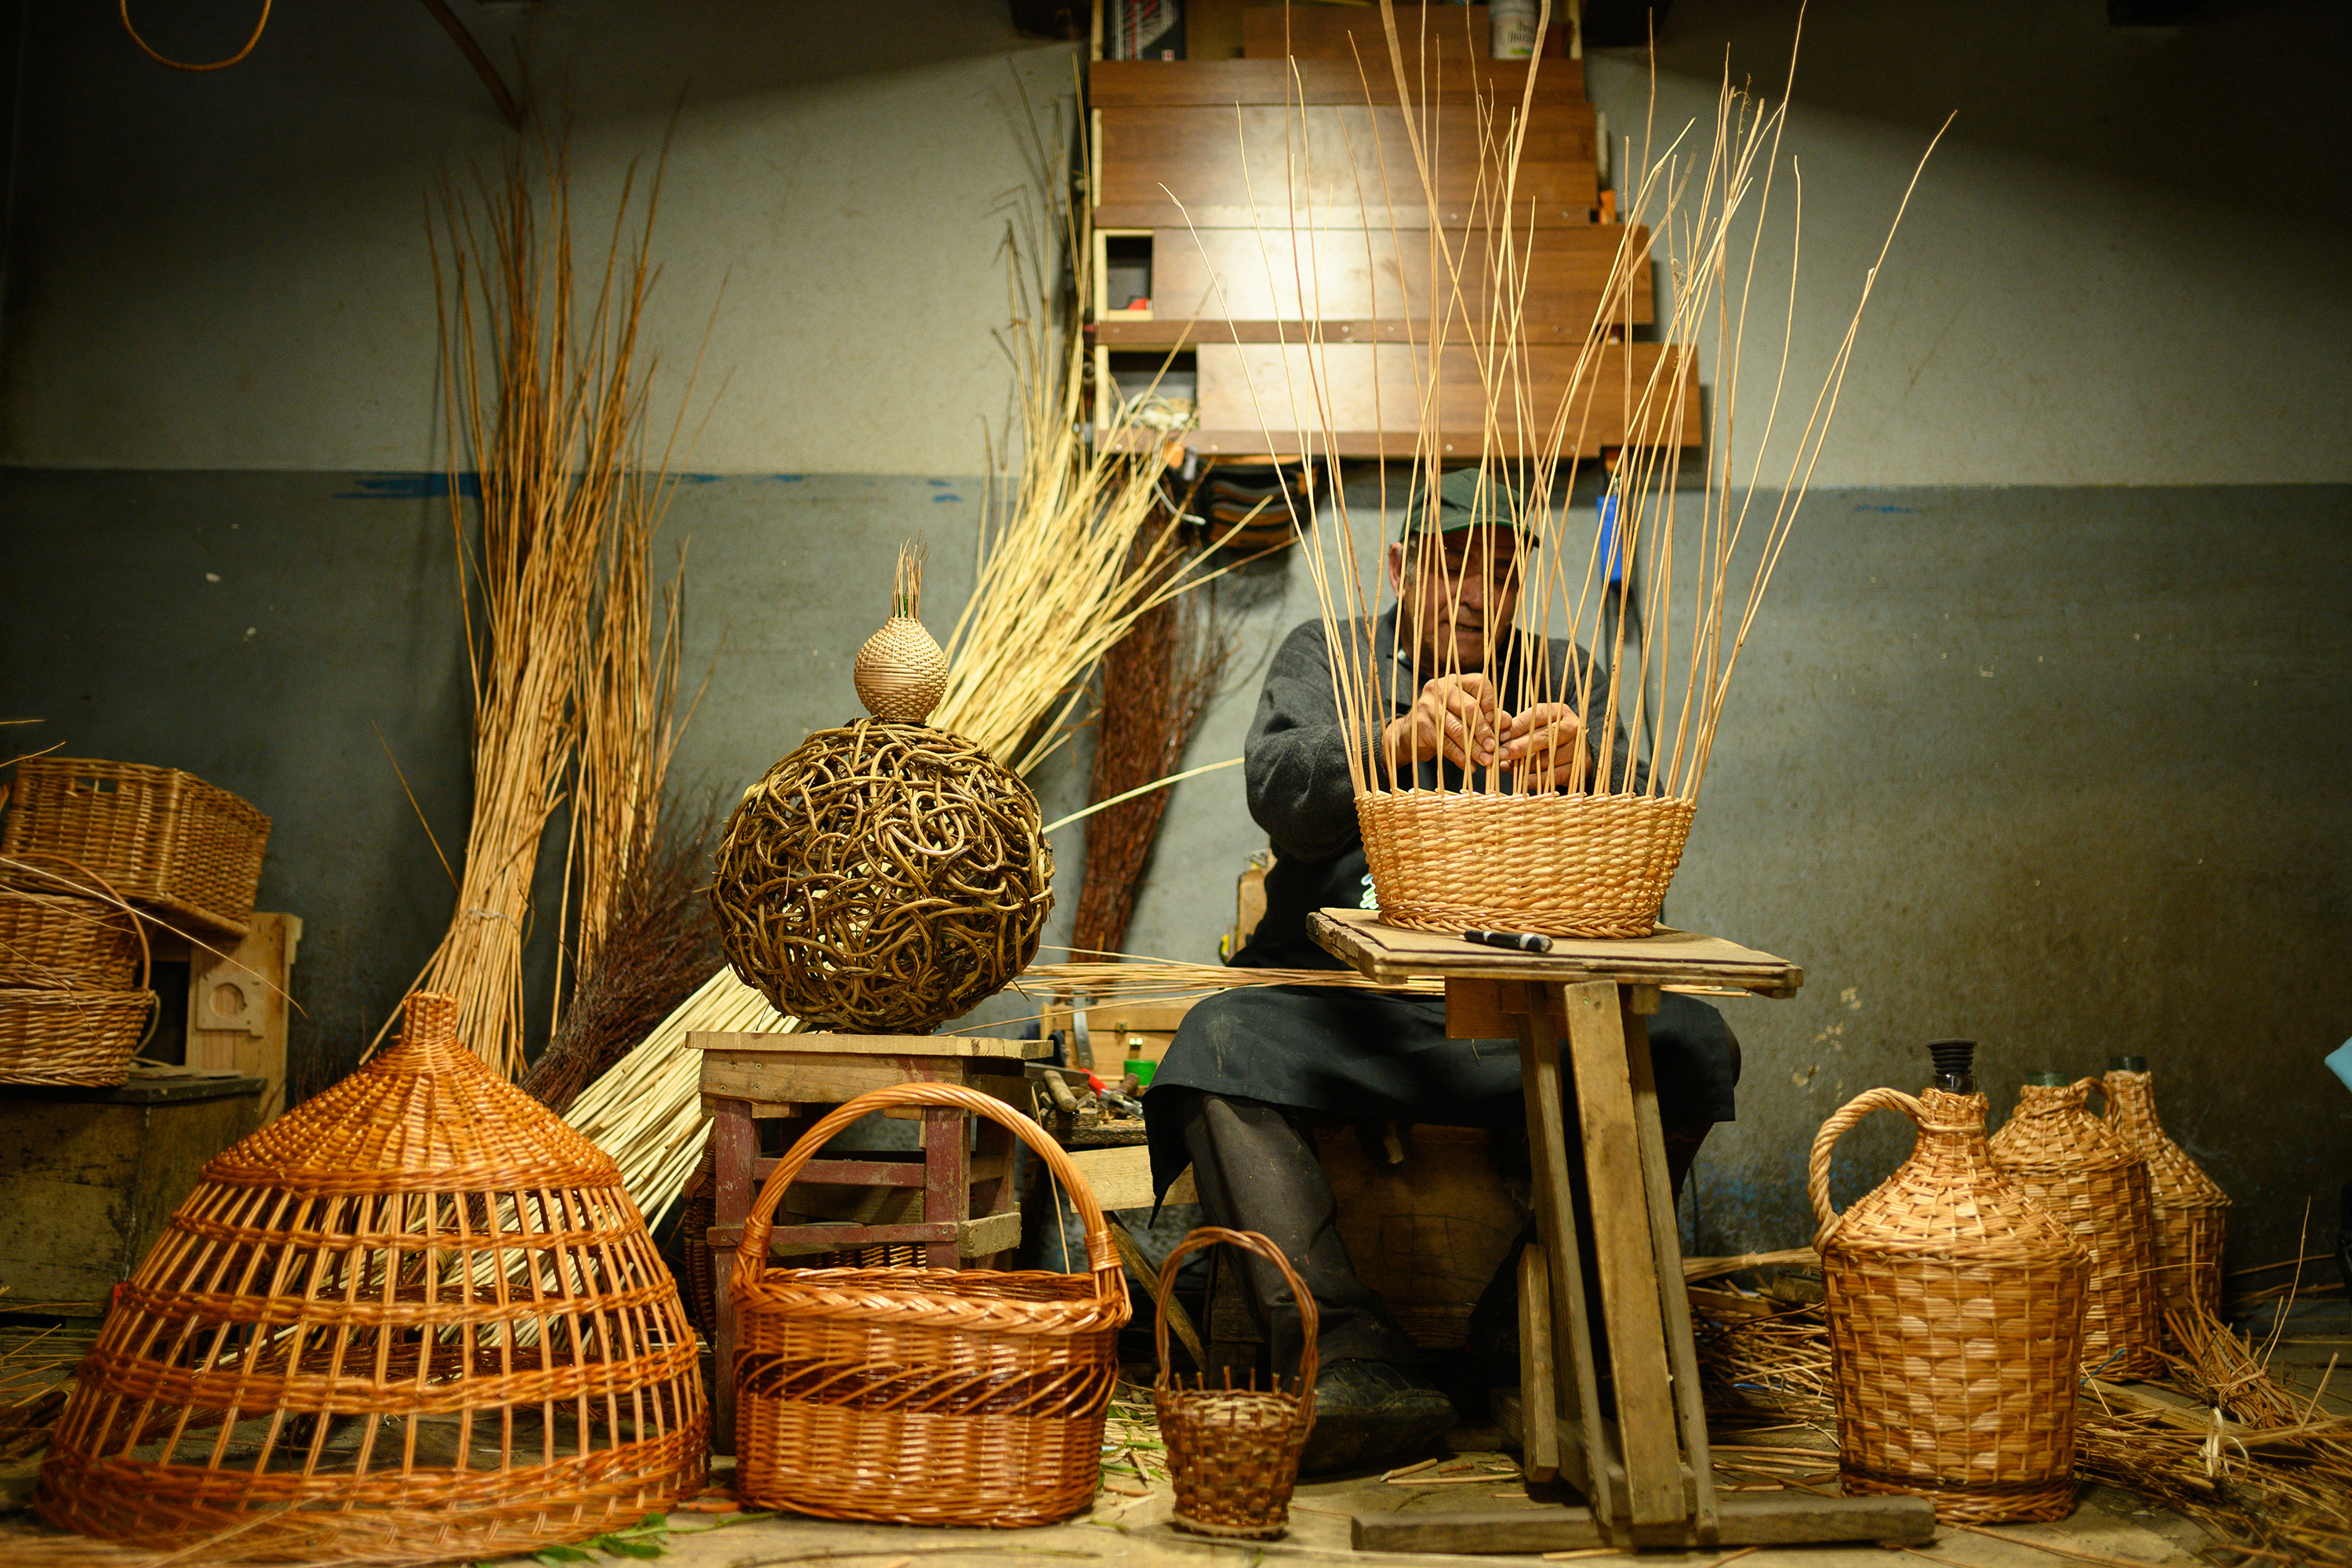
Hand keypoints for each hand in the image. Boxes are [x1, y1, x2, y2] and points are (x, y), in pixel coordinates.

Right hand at [1383, 673, 1500, 771]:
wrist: (1409, 734)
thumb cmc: (1442, 721)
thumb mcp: (1464, 714)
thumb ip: (1486, 716)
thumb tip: (1507, 723)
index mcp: (1454, 681)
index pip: (1479, 684)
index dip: (1491, 703)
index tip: (1499, 723)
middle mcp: (1439, 689)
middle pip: (1469, 708)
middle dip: (1485, 731)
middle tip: (1494, 747)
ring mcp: (1428, 706)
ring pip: (1458, 729)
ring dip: (1474, 748)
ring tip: (1485, 760)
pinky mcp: (1421, 725)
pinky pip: (1446, 743)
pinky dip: (1460, 757)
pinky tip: (1469, 766)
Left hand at [1497, 702, 1583, 788]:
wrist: (1573, 753)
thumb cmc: (1547, 735)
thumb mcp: (1535, 725)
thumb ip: (1517, 728)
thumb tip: (1500, 736)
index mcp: (1560, 712)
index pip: (1538, 716)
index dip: (1518, 727)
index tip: (1502, 736)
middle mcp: (1572, 728)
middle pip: (1546, 737)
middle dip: (1520, 746)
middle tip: (1502, 753)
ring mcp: (1577, 749)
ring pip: (1548, 759)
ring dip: (1525, 765)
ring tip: (1507, 766)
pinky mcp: (1577, 769)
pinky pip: (1553, 776)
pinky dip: (1535, 779)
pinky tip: (1522, 779)